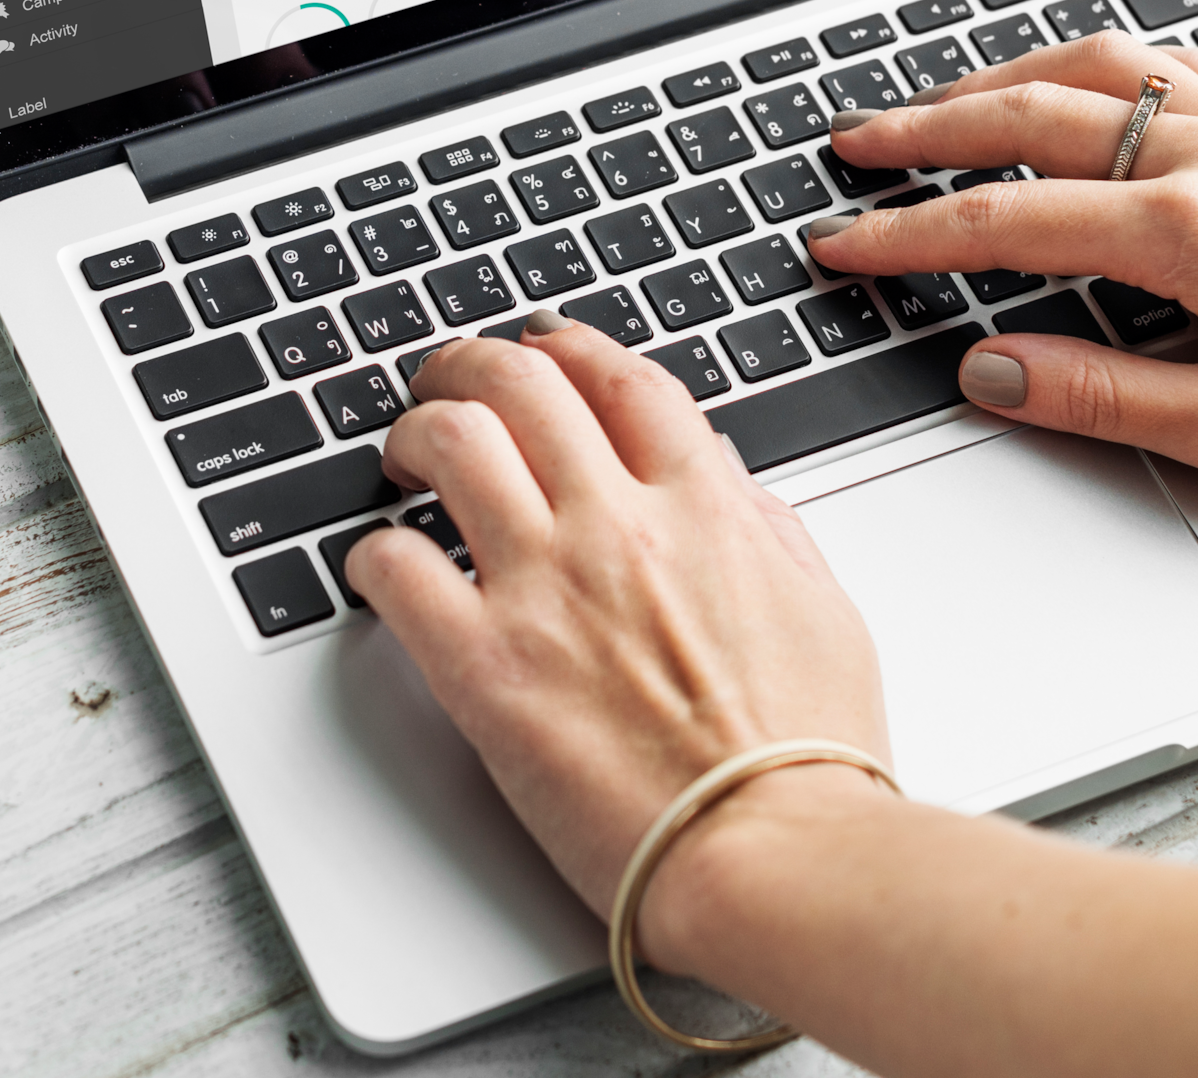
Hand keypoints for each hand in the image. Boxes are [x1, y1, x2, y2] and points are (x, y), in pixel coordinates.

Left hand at [343, 320, 887, 950]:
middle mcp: (618, 525)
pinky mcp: (486, 669)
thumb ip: (765, 528)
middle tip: (448, 383)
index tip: (543, 346)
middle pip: (521, 384)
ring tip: (405, 453)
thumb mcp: (822, 606)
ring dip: (416, 432)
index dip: (568, 345)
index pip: (619, 378)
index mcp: (703, 505)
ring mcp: (547, 589)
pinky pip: (397, 568)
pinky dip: (376, 552)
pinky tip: (381, 564)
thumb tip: (725, 483)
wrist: (773, 851)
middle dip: (470, 365)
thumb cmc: (805, 755)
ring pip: (452, 443)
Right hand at [808, 29, 1197, 487]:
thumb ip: (1096, 394)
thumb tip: (989, 372)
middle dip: (924, 127)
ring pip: (1097, 66)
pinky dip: (1100, 59)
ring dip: (1002, 74)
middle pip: (1029, 115)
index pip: (1005, 220)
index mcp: (1187, 231)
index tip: (844, 238)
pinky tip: (1078, 75)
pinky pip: (1172, 61)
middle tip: (854, 142)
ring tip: (940, 98)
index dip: (906, 232)